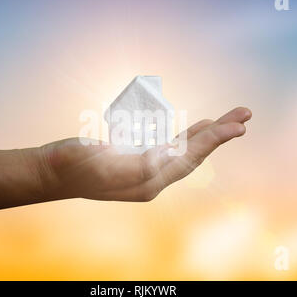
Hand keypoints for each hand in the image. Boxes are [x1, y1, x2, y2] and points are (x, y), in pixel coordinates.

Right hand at [36, 107, 251, 201]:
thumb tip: (168, 156)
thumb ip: (138, 166)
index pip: (189, 158)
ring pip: (185, 149)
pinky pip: (170, 146)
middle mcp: (152, 177)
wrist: (52, 171)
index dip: (214, 140)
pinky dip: (187, 135)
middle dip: (220, 135)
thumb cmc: (73, 166)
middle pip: (194, 154)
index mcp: (148, 182)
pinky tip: (197, 128)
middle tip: (244, 115)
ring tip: (229, 121)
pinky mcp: (136, 157)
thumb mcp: (104, 166)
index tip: (237, 125)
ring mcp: (145, 167)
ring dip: (208, 134)